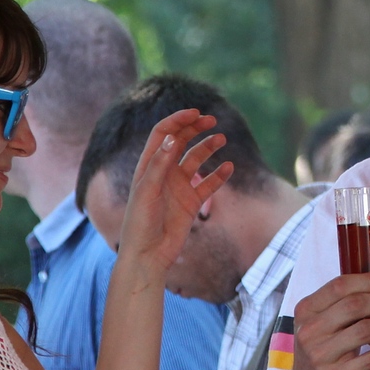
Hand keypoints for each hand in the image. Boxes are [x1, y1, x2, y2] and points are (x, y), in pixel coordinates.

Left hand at [118, 108, 232, 272]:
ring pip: (196, 159)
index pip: (162, 134)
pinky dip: (219, 174)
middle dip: (194, 128)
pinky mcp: (191, 202)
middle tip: (212, 120)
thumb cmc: (140, 224)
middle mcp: (164, 172)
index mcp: (148, 166)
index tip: (195, 113)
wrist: (148, 256)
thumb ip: (159, 165)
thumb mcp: (146, 192)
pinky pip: (208, 183)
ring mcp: (178, 186)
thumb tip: (170, 137)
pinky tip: (229, 167)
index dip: (177, 121)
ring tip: (222, 139)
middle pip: (180, 141)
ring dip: (208, 147)